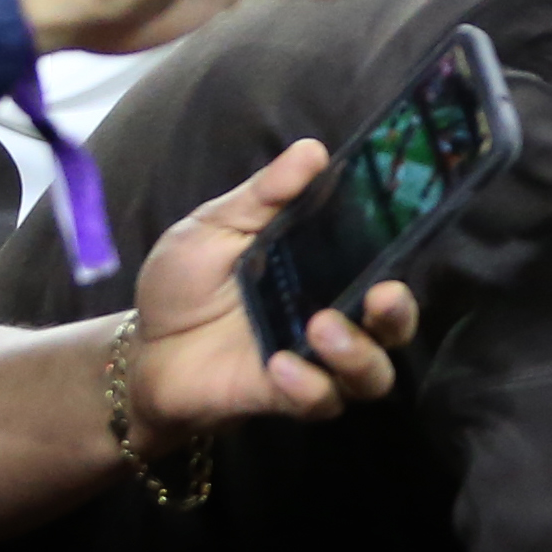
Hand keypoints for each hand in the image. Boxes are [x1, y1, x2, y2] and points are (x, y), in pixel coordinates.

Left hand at [125, 140, 418, 449]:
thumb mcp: (218, 225)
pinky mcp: (288, 399)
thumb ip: (266, 194)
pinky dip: (310, 386)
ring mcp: (315, 363)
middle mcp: (334, 318)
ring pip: (372, 375)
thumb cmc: (186, 282)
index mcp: (326, 270)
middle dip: (398, 313)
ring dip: (358, 353)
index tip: (408, 226)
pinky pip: (321, 401)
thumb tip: (314, 150)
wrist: (143, 347)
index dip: (402, 248)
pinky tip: (280, 366)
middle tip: (383, 295)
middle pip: (394, 326)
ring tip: (323, 328)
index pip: (381, 261)